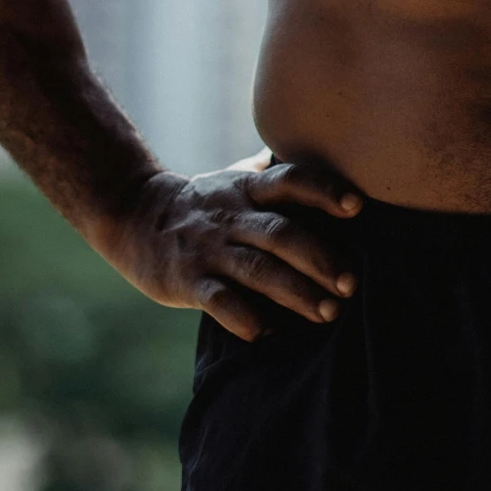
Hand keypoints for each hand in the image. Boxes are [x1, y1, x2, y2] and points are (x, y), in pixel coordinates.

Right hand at [106, 153, 362, 338]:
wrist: (133, 215)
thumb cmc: (201, 203)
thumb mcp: (236, 180)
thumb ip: (276, 177)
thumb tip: (322, 157)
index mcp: (247, 189)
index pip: (290, 181)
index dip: (323, 192)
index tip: (357, 207)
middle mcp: (231, 216)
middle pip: (281, 233)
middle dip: (320, 259)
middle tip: (350, 284)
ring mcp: (209, 249)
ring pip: (257, 270)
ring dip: (295, 292)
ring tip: (327, 312)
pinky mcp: (187, 280)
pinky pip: (218, 300)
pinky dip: (244, 318)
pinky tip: (266, 333)